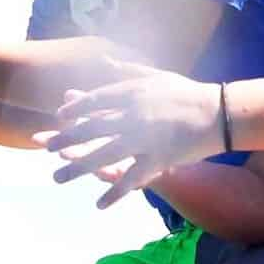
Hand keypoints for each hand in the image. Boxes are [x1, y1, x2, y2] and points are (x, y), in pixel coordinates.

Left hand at [34, 64, 223, 205]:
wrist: (219, 113)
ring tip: (57, 178)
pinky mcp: (158, 159)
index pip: (95, 100)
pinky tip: (99, 204)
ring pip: (104, 154)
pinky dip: (115, 192)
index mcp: (132, 93)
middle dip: (66, 138)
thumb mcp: (155, 76)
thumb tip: (104, 59)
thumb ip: (127, 70)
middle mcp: (133, 115)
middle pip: (92, 128)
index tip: (60, 116)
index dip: (75, 108)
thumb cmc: (187, 92)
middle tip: (45, 147)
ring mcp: (144, 138)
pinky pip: (132, 178)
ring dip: (78, 168)